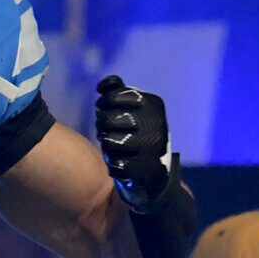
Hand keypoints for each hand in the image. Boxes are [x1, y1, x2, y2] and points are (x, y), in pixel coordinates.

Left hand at [93, 74, 174, 211]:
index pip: (113, 96)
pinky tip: (121, 163)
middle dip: (101, 124)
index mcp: (153, 104)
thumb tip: (104, 85)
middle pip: (108, 119)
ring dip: (106, 145)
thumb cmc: (136, 134)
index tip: (103, 108)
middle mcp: (156, 124)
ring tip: (113, 146)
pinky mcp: (146, 169)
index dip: (103, 103)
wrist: (156, 171)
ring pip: (109, 142)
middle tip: (104, 129)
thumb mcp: (131, 110)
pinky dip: (113, 165)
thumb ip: (117, 92)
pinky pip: (114, 165)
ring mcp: (152, 148)